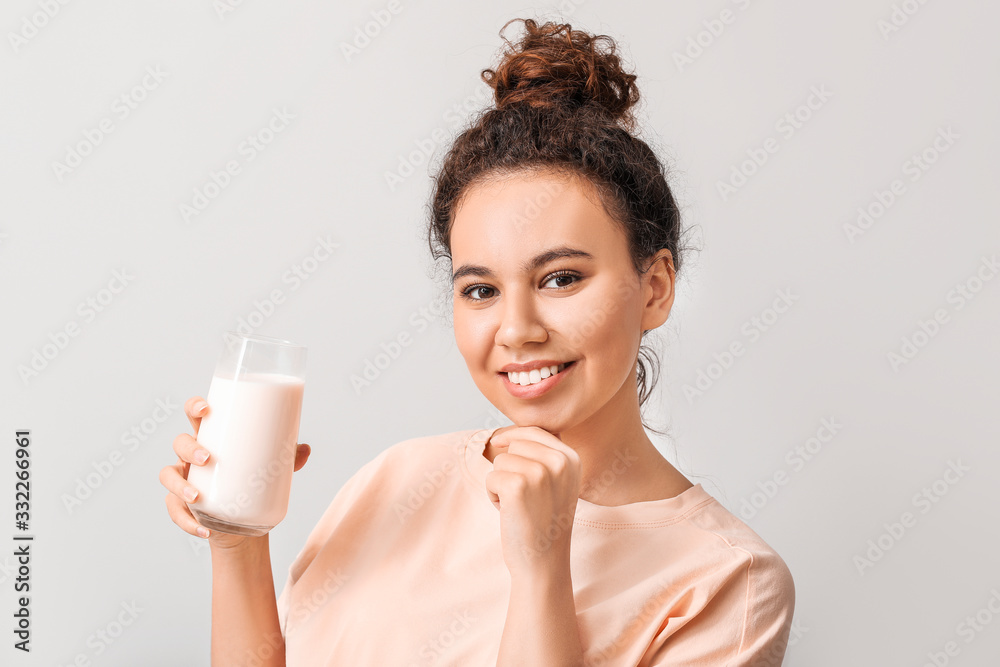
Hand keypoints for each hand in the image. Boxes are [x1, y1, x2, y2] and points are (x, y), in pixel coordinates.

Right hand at [159, 396, 310, 550]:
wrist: (242, 523)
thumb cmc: (252, 483)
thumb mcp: (271, 469)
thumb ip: (288, 458)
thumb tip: (304, 449)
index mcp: (212, 438)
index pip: (195, 414)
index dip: (194, 406)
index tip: (205, 409)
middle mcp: (191, 456)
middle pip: (179, 442)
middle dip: (189, 449)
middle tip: (207, 459)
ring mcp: (184, 479)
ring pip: (168, 475)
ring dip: (179, 486)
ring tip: (197, 497)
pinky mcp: (181, 505)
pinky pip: (174, 510)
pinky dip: (186, 521)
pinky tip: (203, 530)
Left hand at [485, 425, 580, 578]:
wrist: (544, 562)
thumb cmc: (544, 522)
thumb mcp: (558, 482)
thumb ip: (544, 454)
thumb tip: (508, 433)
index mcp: (572, 458)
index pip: (534, 430)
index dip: (513, 438)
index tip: (501, 445)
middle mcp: (559, 461)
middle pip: (515, 444)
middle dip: (510, 467)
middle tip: (524, 496)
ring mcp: (539, 473)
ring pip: (500, 460)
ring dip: (501, 482)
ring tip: (519, 505)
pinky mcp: (517, 486)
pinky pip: (491, 477)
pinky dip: (492, 495)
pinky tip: (509, 512)